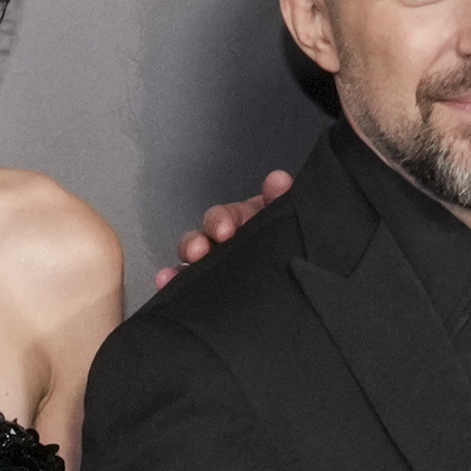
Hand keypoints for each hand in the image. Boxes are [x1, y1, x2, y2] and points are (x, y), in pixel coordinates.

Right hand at [151, 165, 294, 289]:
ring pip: (191, 265)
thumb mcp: (293, 215)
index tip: (224, 231)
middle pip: (201, 239)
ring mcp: (217, 266)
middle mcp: (226, 243)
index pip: (225, 216)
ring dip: (180, 267)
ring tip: (170, 276)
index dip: (220, 220)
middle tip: (199, 253)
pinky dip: (173, 283)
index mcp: (245, 222)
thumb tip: (278, 180)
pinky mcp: (211, 290)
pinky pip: (188, 286)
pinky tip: (164, 284)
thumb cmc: (296, 235)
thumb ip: (284, 199)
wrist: (307, 275)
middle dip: (195, 244)